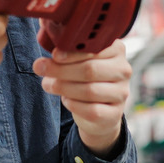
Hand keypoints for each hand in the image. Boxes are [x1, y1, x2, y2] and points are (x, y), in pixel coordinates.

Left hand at [33, 40, 130, 157]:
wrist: (99, 111)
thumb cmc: (85, 79)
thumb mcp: (78, 61)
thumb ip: (65, 52)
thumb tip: (42, 53)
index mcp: (116, 50)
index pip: (95, 49)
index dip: (72, 53)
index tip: (54, 55)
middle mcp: (123, 70)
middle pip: (90, 69)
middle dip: (61, 70)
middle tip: (40, 68)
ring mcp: (121, 93)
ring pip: (89, 91)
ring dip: (63, 87)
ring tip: (48, 85)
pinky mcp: (115, 113)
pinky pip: (92, 110)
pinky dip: (74, 105)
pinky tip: (66, 100)